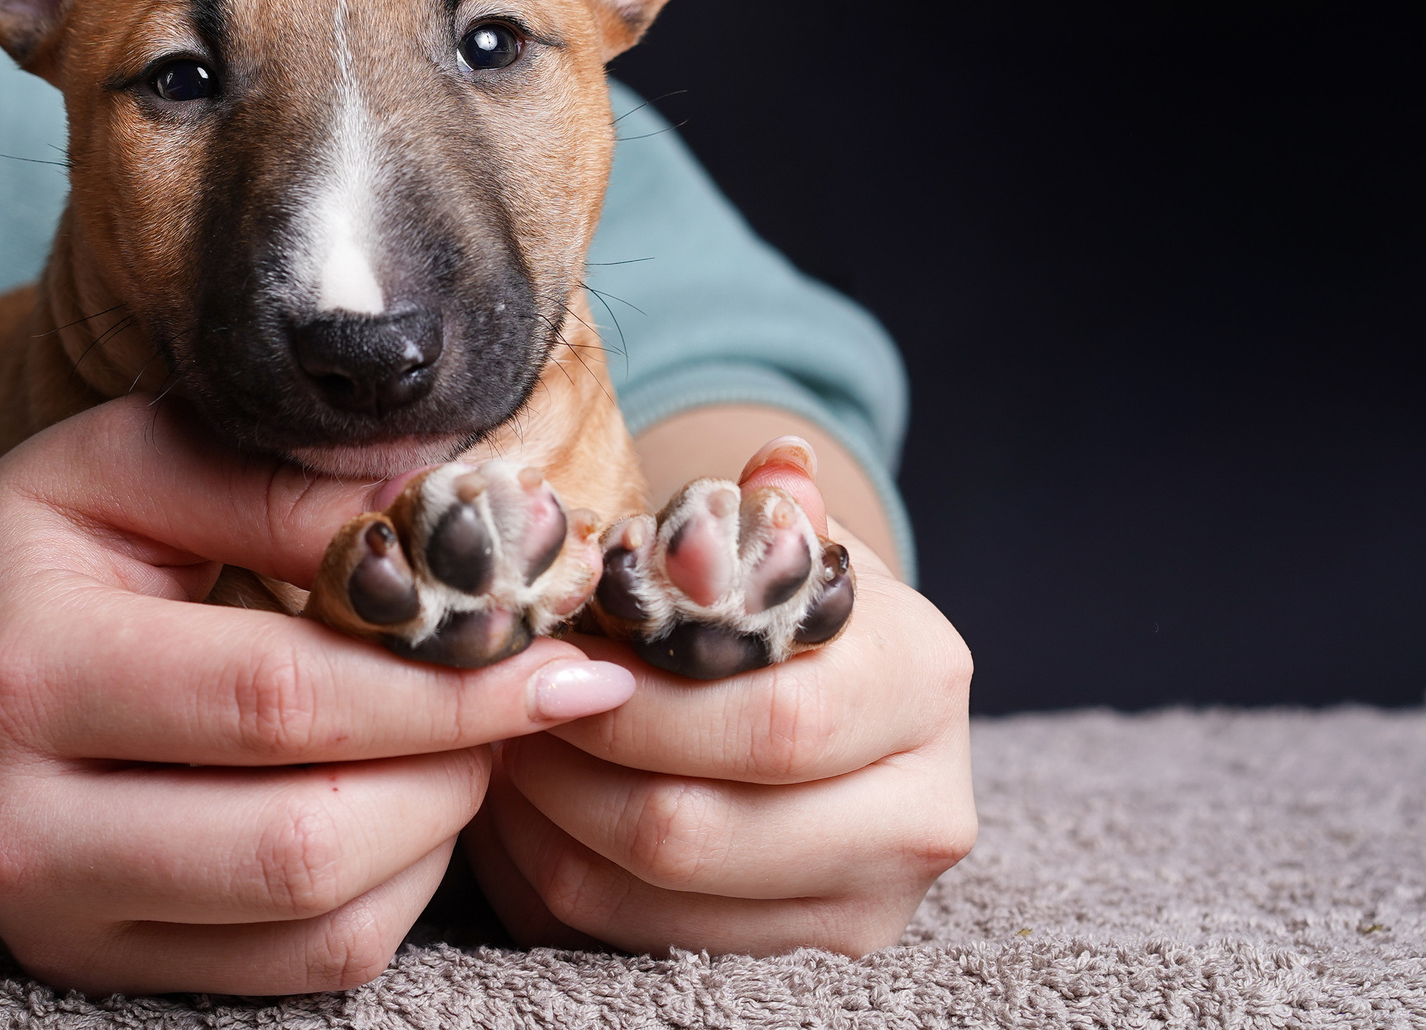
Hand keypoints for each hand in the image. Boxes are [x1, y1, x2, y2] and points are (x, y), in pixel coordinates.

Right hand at [0, 397, 640, 994]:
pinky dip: (391, 887)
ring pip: (317, 921)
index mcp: (24, 665)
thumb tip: (461, 512)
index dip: (444, 682)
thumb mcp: (128, 462)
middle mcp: (19, 820)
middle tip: (539, 691)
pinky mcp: (89, 971)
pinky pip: (299, 966)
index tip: (564, 650)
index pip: (277, 698)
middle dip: (461, 766)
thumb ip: (284, 484)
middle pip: (304, 838)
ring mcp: (51, 919)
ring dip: (440, 832)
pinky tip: (401, 799)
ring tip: (468, 735)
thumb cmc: (27, 549)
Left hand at [459, 438, 974, 955]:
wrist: (841, 690)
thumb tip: (772, 469)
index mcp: (924, 682)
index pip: (769, 721)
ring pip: (658, 894)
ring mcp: (870, 901)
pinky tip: (527, 809)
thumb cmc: (786, 601)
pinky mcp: (809, 957)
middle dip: (571, 766)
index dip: (636, 704)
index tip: (552, 660)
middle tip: (502, 709)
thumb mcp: (782, 540)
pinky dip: (560, 872)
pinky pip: (642, 937)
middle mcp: (922, 813)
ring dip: (548, 823)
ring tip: (501, 747)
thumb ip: (764, 516)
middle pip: (698, 828)